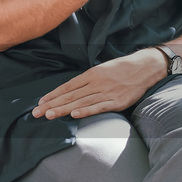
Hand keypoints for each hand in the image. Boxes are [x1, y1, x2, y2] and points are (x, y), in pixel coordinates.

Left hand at [32, 50, 163, 119]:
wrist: (145, 67)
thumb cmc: (122, 69)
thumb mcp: (102, 70)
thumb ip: (87, 81)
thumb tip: (71, 91)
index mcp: (91, 74)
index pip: (67, 87)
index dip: (53, 95)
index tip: (40, 102)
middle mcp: (96, 83)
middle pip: (70, 96)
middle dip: (52, 104)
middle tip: (37, 113)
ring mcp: (106, 92)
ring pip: (81, 102)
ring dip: (63, 109)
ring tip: (49, 115)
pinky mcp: (117, 101)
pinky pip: (99, 107)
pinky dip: (86, 111)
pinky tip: (74, 114)